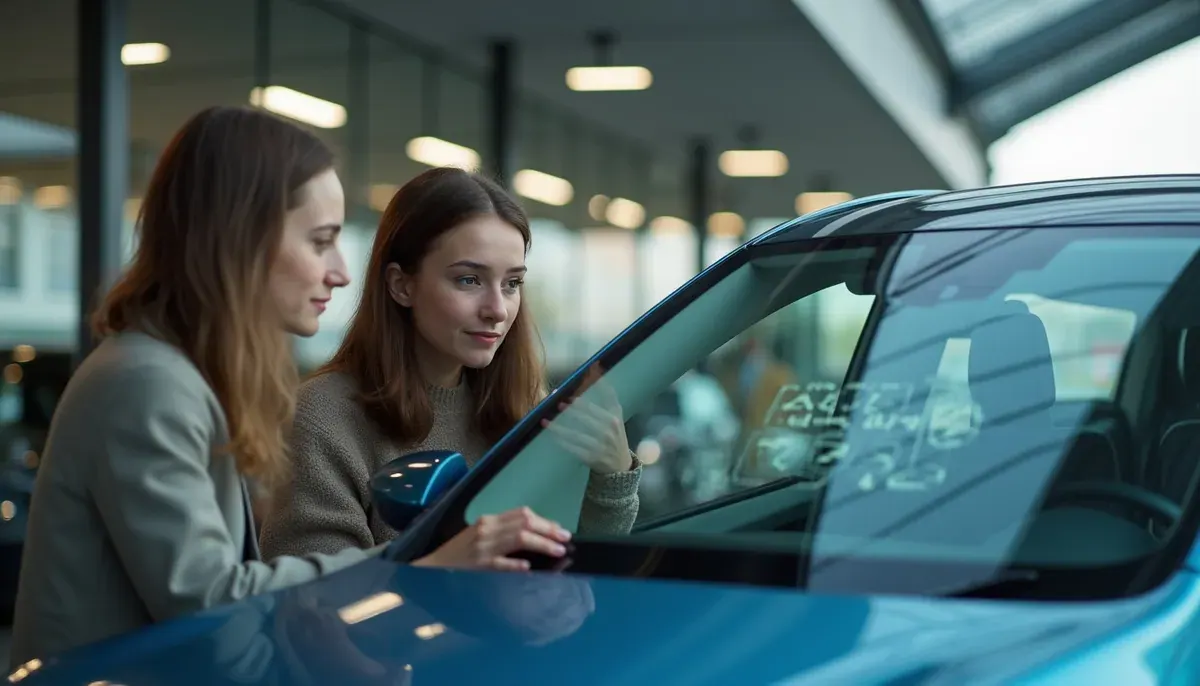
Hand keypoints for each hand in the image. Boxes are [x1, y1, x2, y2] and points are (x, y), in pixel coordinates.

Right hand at [412, 507, 571, 571]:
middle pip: (524, 523)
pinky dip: (514, 564)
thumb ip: (504, 531)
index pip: (522, 514)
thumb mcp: (481, 535)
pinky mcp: (477, 566)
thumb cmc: (459, 551)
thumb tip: (536, 532)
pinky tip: (527, 566)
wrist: (432, 566)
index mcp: (489, 520)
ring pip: (517, 539)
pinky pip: (499, 563)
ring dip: (541, 544)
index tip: (560, 529)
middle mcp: (487, 530)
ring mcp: (482, 548)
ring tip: (558, 550)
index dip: (545, 520)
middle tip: (566, 539)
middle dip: (549, 530)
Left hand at [541, 363, 632, 474]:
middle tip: (559, 404)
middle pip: (589, 419)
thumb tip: (598, 375)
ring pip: (577, 436)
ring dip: (560, 429)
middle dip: (573, 411)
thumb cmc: (616, 436)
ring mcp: (601, 446)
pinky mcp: (592, 458)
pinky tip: (553, 437)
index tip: (581, 384)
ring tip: (546, 421)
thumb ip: (609, 399)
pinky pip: (575, 449)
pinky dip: (563, 443)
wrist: (621, 467)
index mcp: (615, 418)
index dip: (594, 391)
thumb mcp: (617, 417)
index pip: (605, 401)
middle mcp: (610, 431)